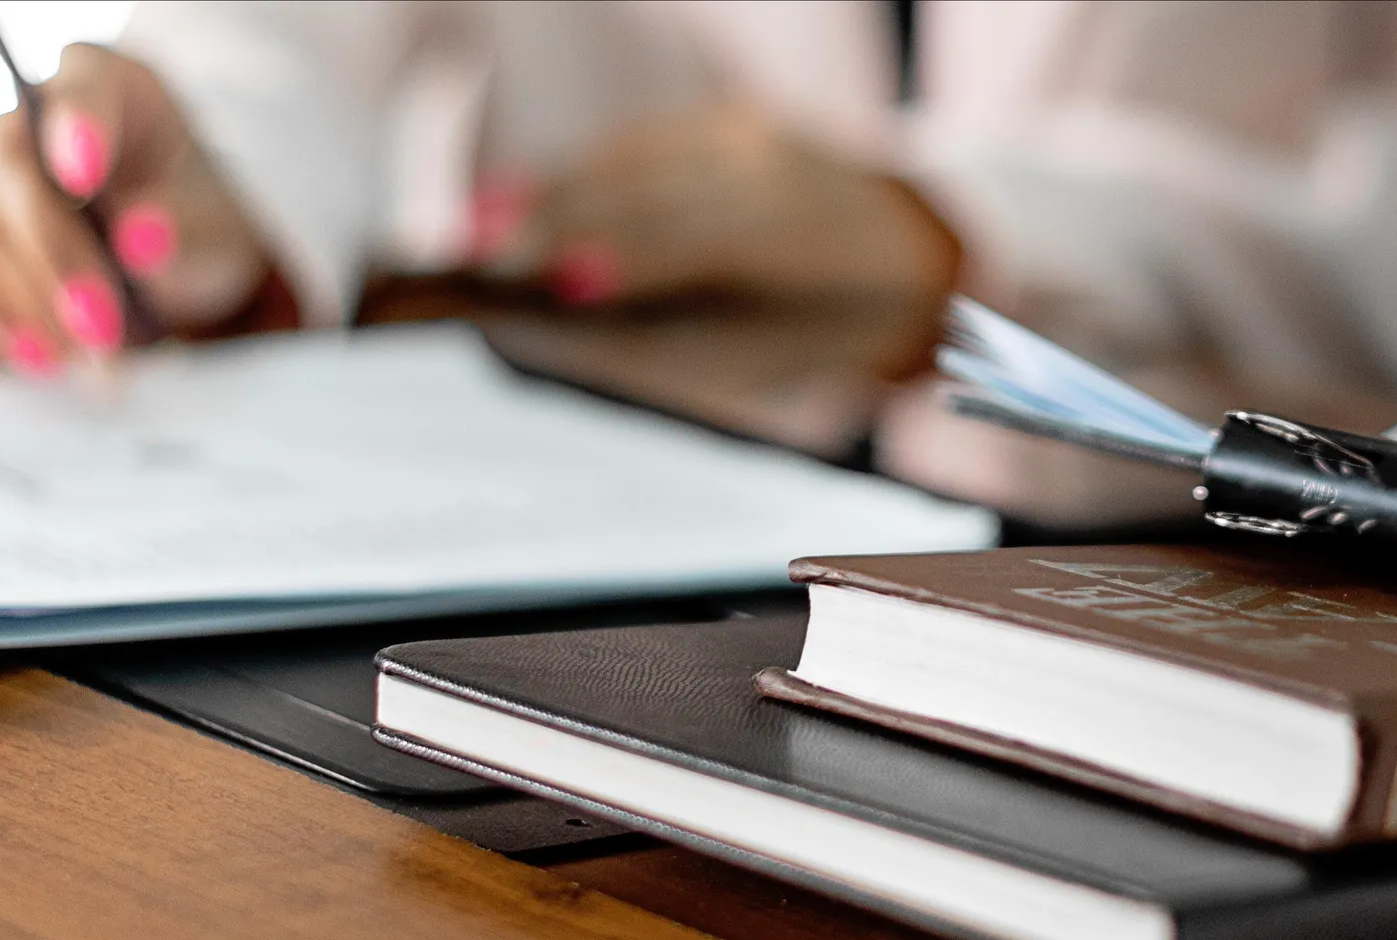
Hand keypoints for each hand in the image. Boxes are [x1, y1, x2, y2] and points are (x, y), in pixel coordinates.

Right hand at [0, 44, 272, 373]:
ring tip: (94, 365)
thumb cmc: (191, 220)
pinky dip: (3, 321)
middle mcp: (28, 111)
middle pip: (18, 177)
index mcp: (109, 84)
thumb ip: (187, 231)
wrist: (159, 242)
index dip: (79, 130)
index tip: (84, 174)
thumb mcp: (216, 229)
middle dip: (60, 263)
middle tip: (106, 333)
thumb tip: (142, 242)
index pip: (85, 92)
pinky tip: (47, 358)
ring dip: (32, 309)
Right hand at [471, 107, 960, 376]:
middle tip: (481, 254)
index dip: (619, 256)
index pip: (694, 243)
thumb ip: (669, 343)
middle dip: (562, 220)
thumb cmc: (828, 330)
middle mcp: (779, 173)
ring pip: (640, 158)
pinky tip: (532, 193)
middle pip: (652, 191)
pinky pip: (648, 143)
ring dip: (557, 190)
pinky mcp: (737, 122)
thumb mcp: (763, 360)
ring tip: (485, 226)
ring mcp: (758, 137)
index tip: (545, 279)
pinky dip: (586, 170)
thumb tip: (559, 326)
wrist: (915, 254)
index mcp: (801, 245)